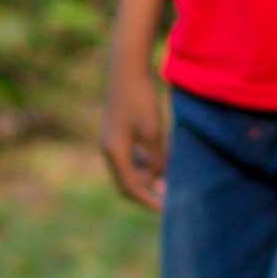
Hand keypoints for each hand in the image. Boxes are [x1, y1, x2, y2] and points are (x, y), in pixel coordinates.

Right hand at [96, 61, 169, 211]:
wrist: (126, 69)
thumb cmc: (140, 98)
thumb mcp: (153, 132)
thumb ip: (157, 158)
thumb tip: (159, 179)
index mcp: (114, 152)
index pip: (132, 187)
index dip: (150, 200)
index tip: (168, 208)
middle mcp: (108, 149)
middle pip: (126, 183)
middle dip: (146, 192)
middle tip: (168, 198)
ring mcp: (109, 140)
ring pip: (127, 170)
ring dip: (146, 178)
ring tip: (167, 179)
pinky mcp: (115, 131)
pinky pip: (128, 157)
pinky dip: (142, 164)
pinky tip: (159, 160)